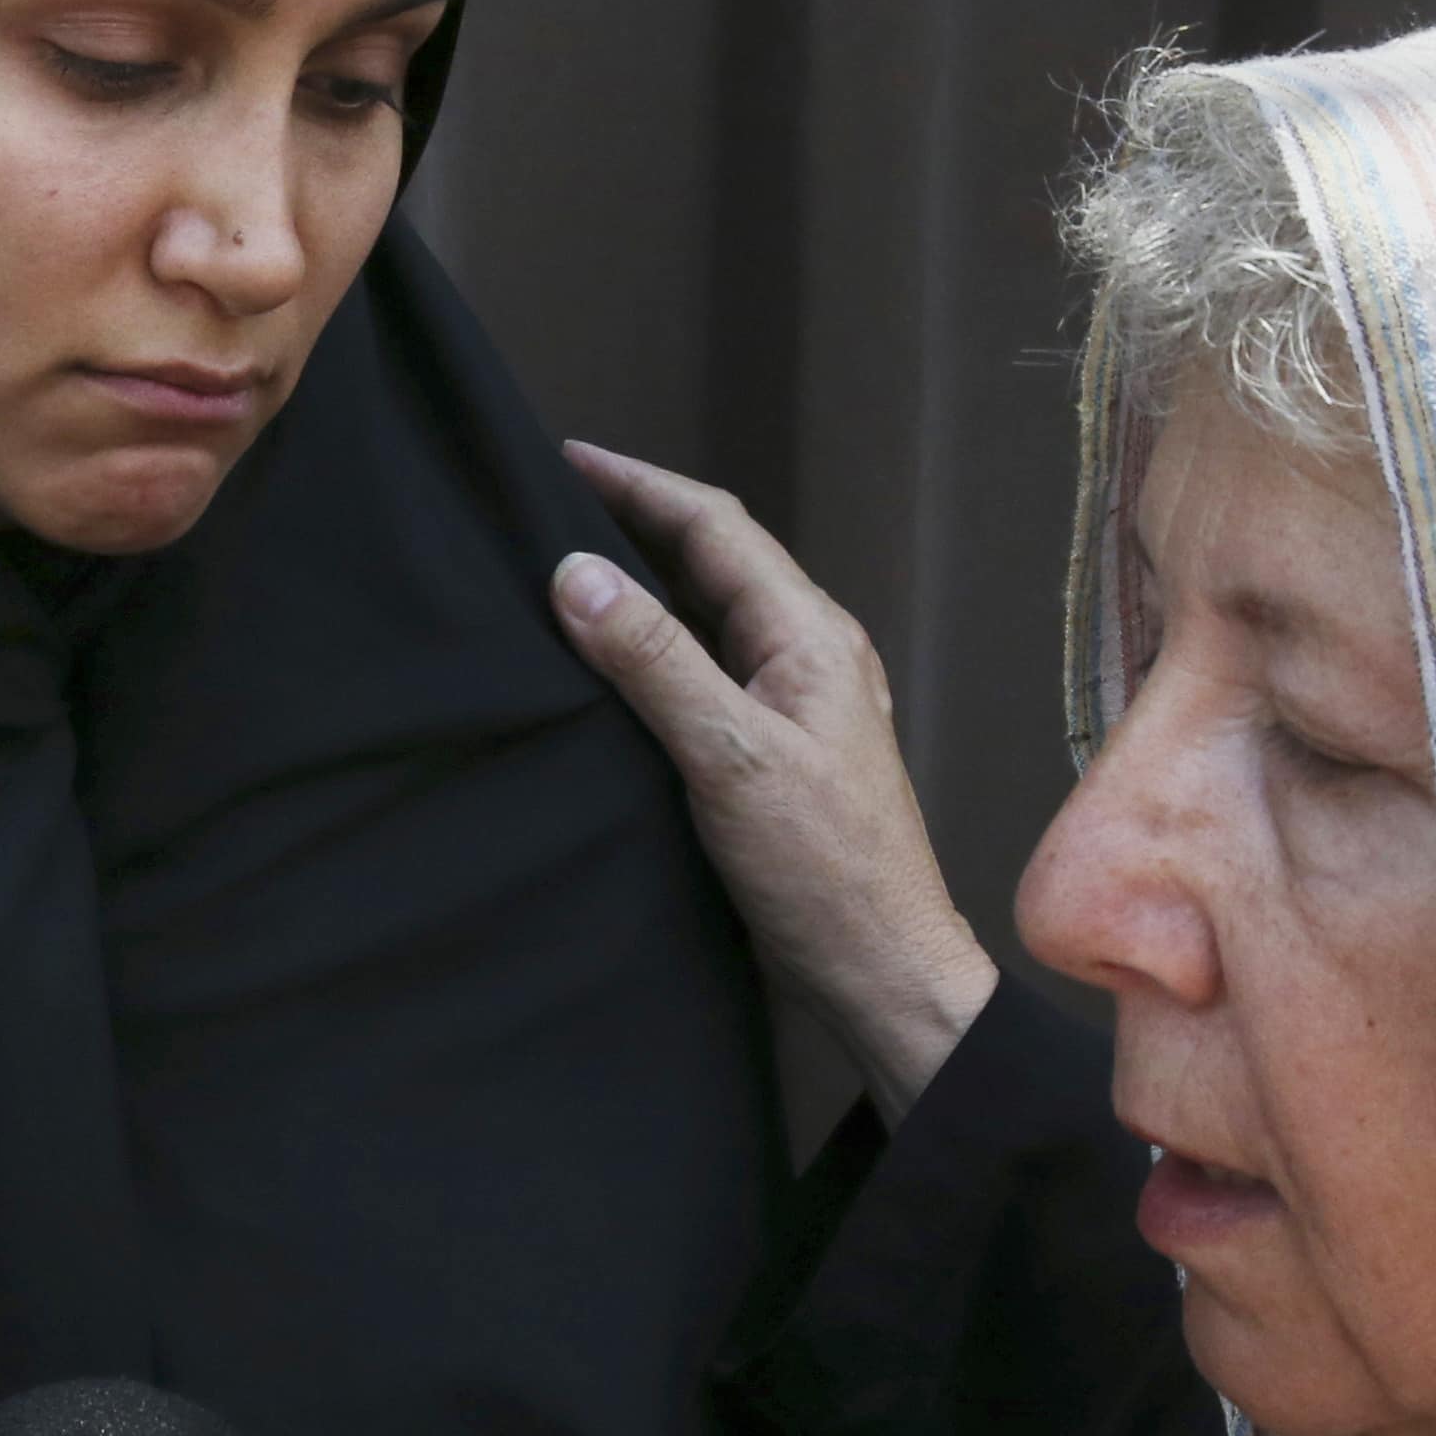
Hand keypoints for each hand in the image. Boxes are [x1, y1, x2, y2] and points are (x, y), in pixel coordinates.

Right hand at [550, 441, 998, 1121]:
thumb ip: (654, 662)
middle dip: (638, 522)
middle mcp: (811, 655)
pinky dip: (659, 650)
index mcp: (810, 635)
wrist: (883, 976)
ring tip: (570, 571)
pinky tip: (615, 672)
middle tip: (552, 503)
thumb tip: (578, 573)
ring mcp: (800, 705)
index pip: (715, 526)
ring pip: (713, 617)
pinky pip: (713, 672)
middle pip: (715, 561)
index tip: (563, 459)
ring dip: (647, 585)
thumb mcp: (729, 757)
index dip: (638, 484)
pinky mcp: (782, 754)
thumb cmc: (827, 876)